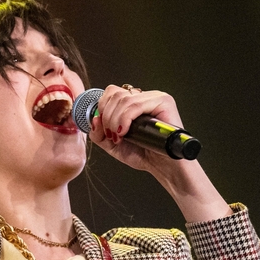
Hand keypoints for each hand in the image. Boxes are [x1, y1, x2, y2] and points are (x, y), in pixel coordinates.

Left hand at [88, 84, 230, 221]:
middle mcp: (144, 97)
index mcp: (133, 102)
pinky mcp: (164, 102)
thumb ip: (99, 133)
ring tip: (119, 137)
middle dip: (107, 117)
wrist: (164, 167)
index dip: (102, 109)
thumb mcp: (113, 145)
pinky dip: (124, 119)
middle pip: (114, 94)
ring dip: (114, 121)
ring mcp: (155, 97)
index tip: (104, 129)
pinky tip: (125, 132)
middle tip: (112, 135)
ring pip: (123, 99)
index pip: (111, 93)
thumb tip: (94, 117)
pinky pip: (135, 105)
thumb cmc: (144, 154)